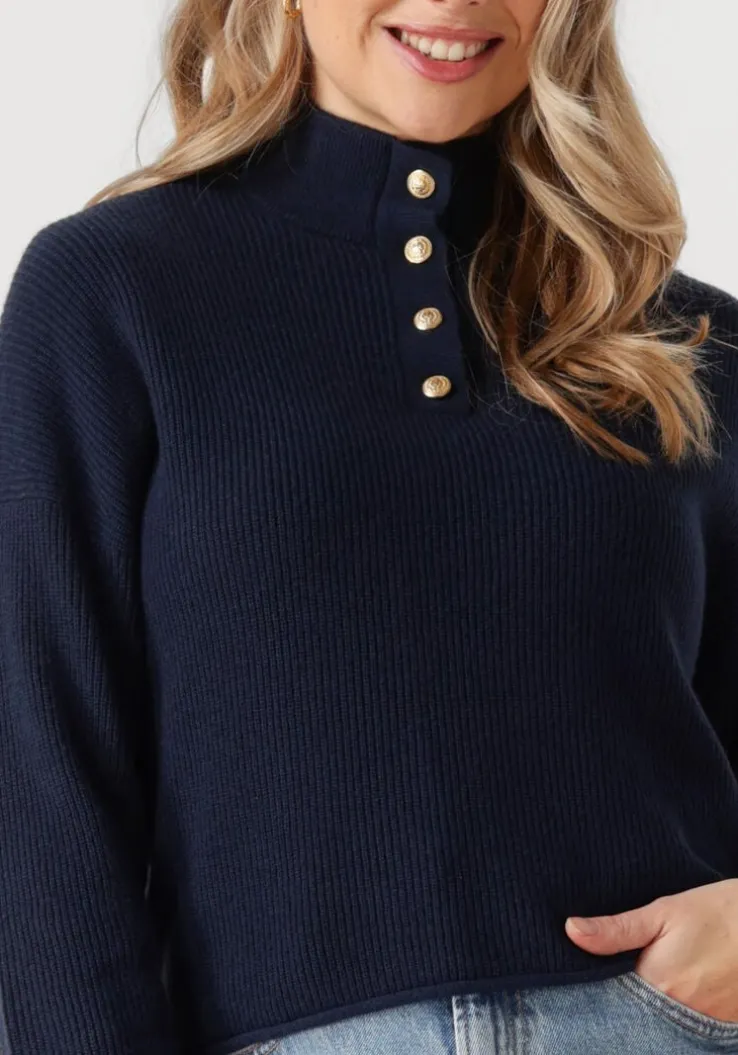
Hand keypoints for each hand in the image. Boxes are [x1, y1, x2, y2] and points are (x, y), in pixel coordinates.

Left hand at [564, 878, 737, 1023]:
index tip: (585, 980)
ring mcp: (706, 1023)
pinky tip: (674, 990)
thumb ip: (617, 929)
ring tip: (649, 980)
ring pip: (664, 1022)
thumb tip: (571, 930)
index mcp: (658, 984)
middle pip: (638, 1017)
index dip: (597, 993)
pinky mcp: (725, 1023)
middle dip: (625, 1002)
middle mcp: (681, 1013)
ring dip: (651, 1008)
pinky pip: (690, 1025)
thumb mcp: (663, 912)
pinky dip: (677, 1011)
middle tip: (620, 978)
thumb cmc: (717, 911)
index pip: (613, 1004)